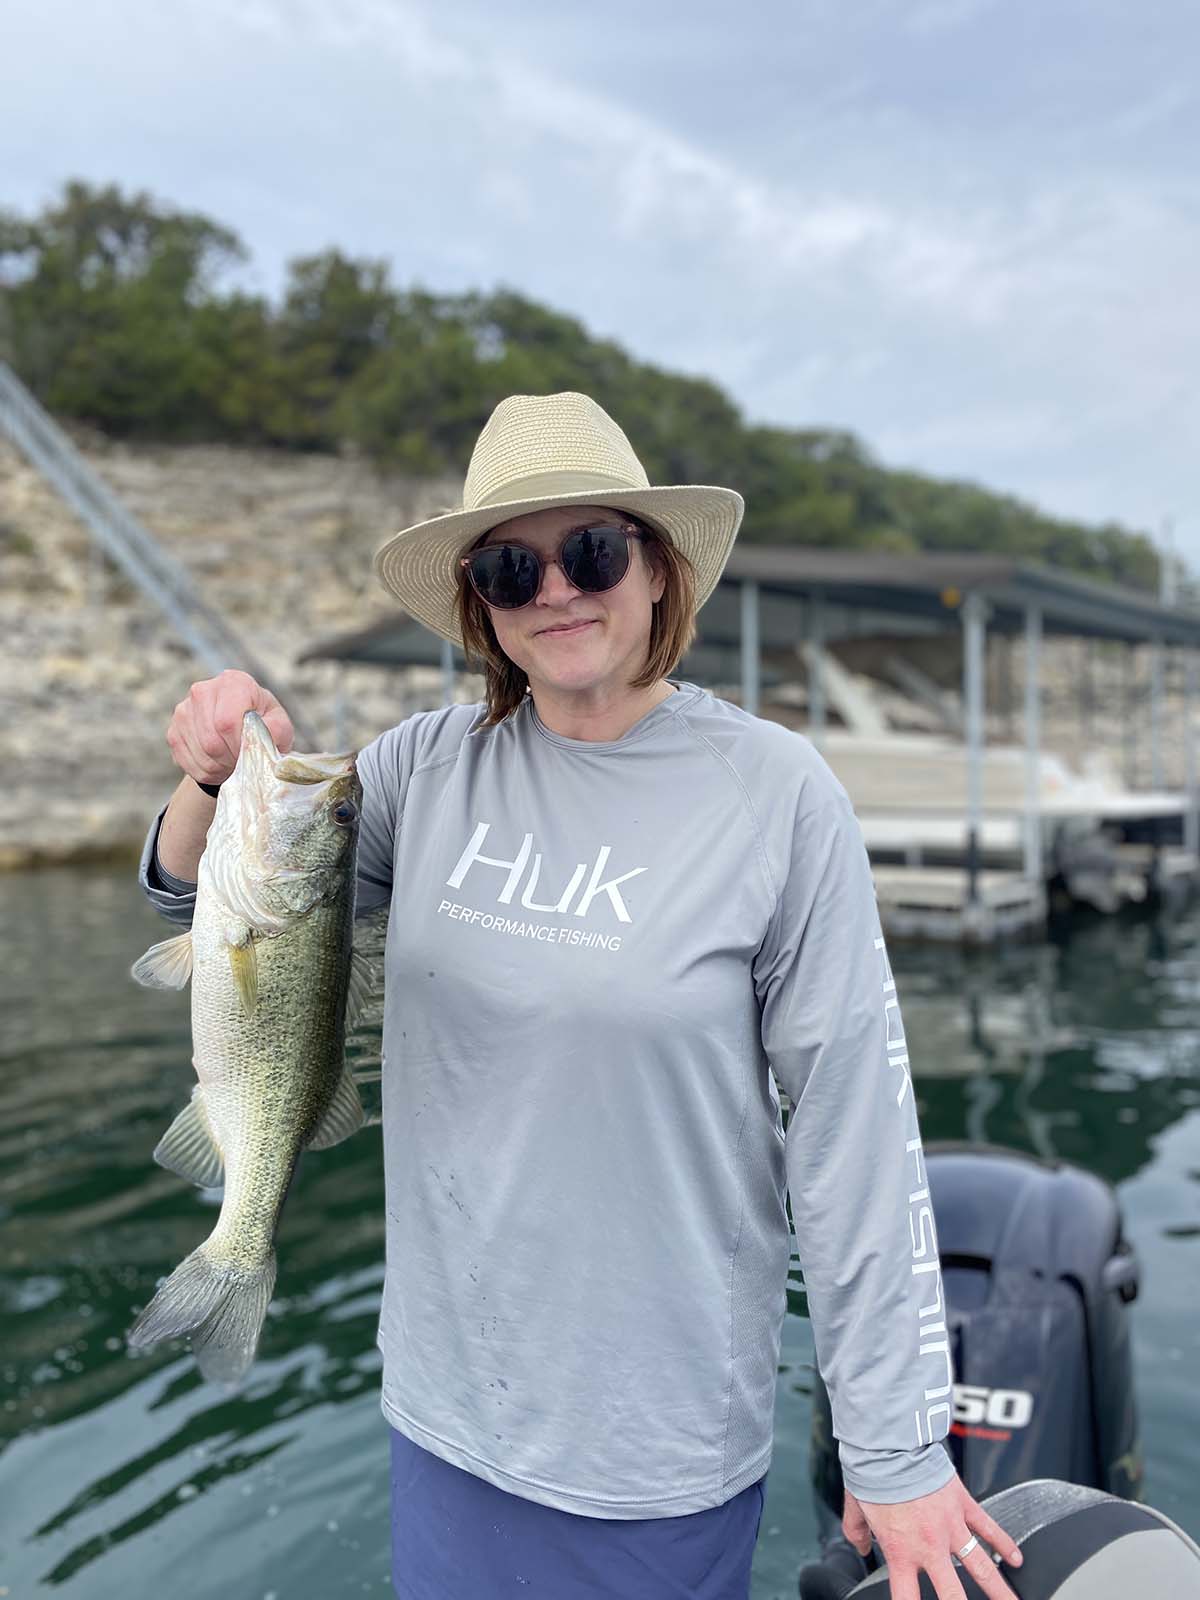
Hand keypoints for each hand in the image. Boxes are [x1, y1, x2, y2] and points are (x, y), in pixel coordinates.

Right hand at [166, 669, 293, 788]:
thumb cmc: (264, 725)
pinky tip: (219, 764)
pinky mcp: (173, 731)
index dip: (239, 745)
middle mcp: (203, 691)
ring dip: (220, 767)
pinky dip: (207, 771)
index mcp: (234, 683)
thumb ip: (275, 731)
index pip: (226, 722)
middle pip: (210, 740)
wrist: (241, 730)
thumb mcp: (279, 725)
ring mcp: (184, 711)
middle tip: (242, 761)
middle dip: (230, 759)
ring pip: (200, 754)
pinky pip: (188, 763)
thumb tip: (256, 740)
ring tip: (233, 762)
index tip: (250, 753)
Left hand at [844, 1476, 1022, 1599]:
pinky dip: (1005, 1544)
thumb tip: (860, 1546)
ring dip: (999, 1589)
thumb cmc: (872, 1473)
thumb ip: (856, 1533)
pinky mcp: (964, 1504)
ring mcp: (951, 1526)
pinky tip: (1017, 1559)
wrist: (890, 1444)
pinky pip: (989, 1528)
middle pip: (953, 1595)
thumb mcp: (855, 1508)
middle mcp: (929, 1546)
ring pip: (982, 1567)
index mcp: (901, 1551)